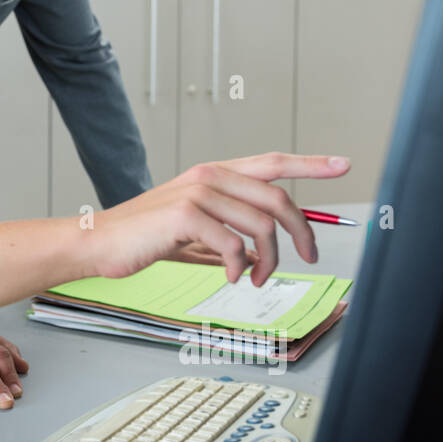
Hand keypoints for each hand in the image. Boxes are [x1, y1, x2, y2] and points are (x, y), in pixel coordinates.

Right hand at [90, 152, 350, 285]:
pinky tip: (231, 278)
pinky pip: (233, 245)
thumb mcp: (192, 231)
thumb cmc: (143, 238)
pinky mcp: (185, 214)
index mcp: (214, 174)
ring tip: (255, 278)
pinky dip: (239, 268)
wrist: (99, 243)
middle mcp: (209, 175)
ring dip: (269, 260)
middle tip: (308, 257)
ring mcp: (197, 192)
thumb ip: (226, 233)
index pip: (272, 162)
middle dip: (302, 233)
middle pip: (278, 199)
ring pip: (261, 226)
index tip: (343, 164)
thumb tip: (258, 254)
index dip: (311, 164)